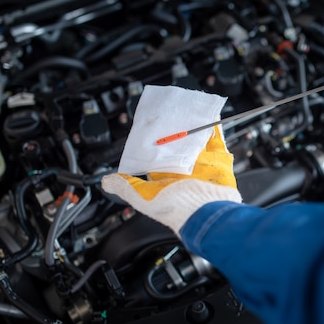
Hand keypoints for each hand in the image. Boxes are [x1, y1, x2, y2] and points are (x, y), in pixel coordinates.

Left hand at [101, 126, 241, 234]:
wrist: (208, 213)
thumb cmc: (177, 209)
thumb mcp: (143, 197)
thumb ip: (125, 187)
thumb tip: (105, 181)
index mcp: (166, 179)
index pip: (157, 156)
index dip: (154, 142)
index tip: (150, 127)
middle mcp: (184, 172)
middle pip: (178, 145)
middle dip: (174, 131)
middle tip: (169, 114)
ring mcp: (202, 166)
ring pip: (197, 141)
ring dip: (194, 127)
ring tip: (187, 111)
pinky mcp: (218, 162)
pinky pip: (216, 141)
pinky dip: (214, 128)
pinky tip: (208, 116)